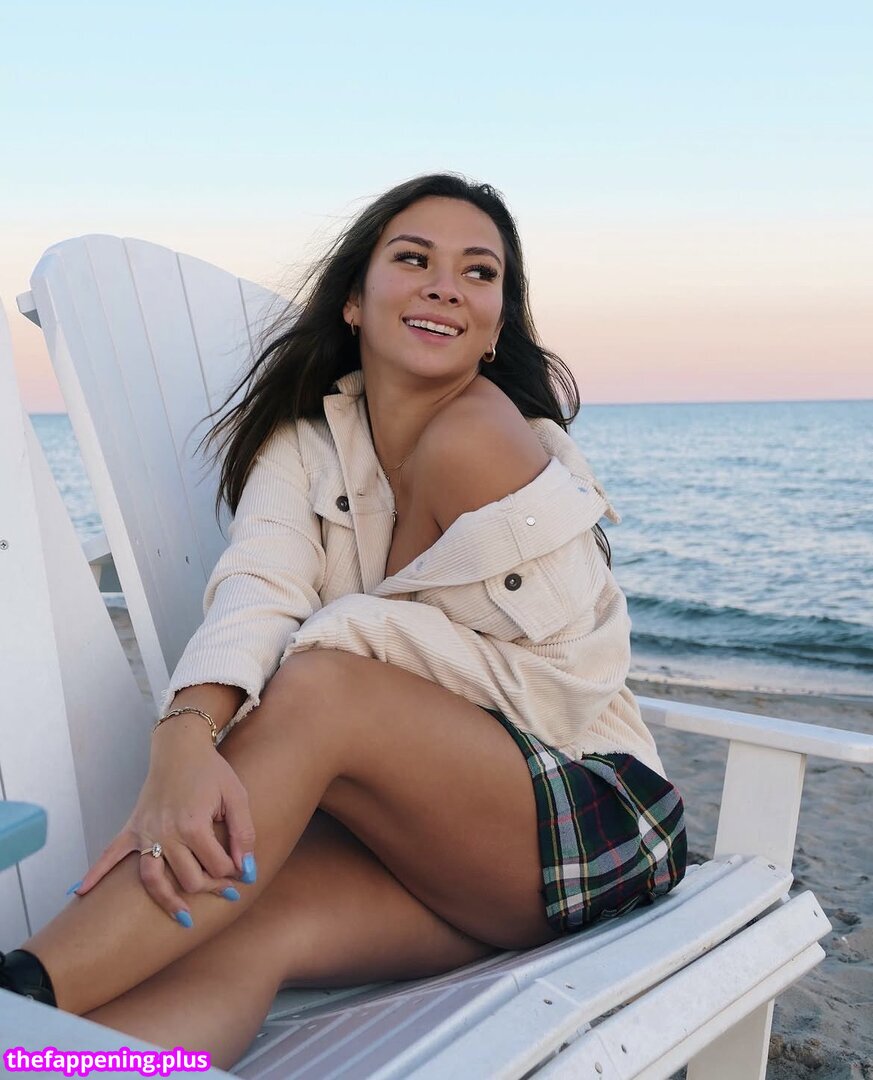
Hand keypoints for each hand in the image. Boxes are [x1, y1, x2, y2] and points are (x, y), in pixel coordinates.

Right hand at [72, 722, 256, 923]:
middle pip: (188, 879)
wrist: (181, 748)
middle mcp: (166, 832)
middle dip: (210, 887)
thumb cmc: (211, 771)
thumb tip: (247, 870)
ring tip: (184, 919)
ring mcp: (146, 832)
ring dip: (168, 901)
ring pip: (153, 879)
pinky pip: (110, 854)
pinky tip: (80, 894)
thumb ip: (244, 833)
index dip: (235, 872)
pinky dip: (95, 874)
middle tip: (225, 889)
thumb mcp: (237, 797)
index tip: (243, 872)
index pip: (217, 865)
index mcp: (193, 825)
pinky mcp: (133, 828)